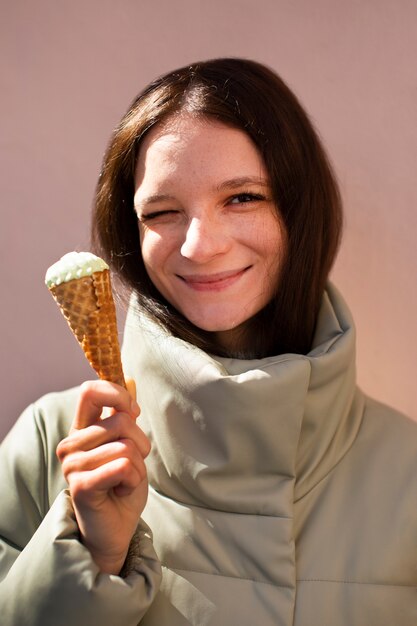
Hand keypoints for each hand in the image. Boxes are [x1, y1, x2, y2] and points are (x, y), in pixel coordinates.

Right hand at [56, 380, 150, 574]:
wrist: (116, 528)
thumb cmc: (122, 485)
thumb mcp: (128, 443)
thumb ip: (124, 414)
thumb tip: (130, 380)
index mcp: (81, 430)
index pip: (90, 392)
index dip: (117, 396)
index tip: (133, 412)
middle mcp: (71, 444)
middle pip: (121, 421)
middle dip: (140, 443)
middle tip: (131, 465)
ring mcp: (73, 465)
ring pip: (126, 446)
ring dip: (138, 467)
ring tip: (124, 481)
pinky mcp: (81, 485)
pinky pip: (123, 466)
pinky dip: (133, 479)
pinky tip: (121, 491)